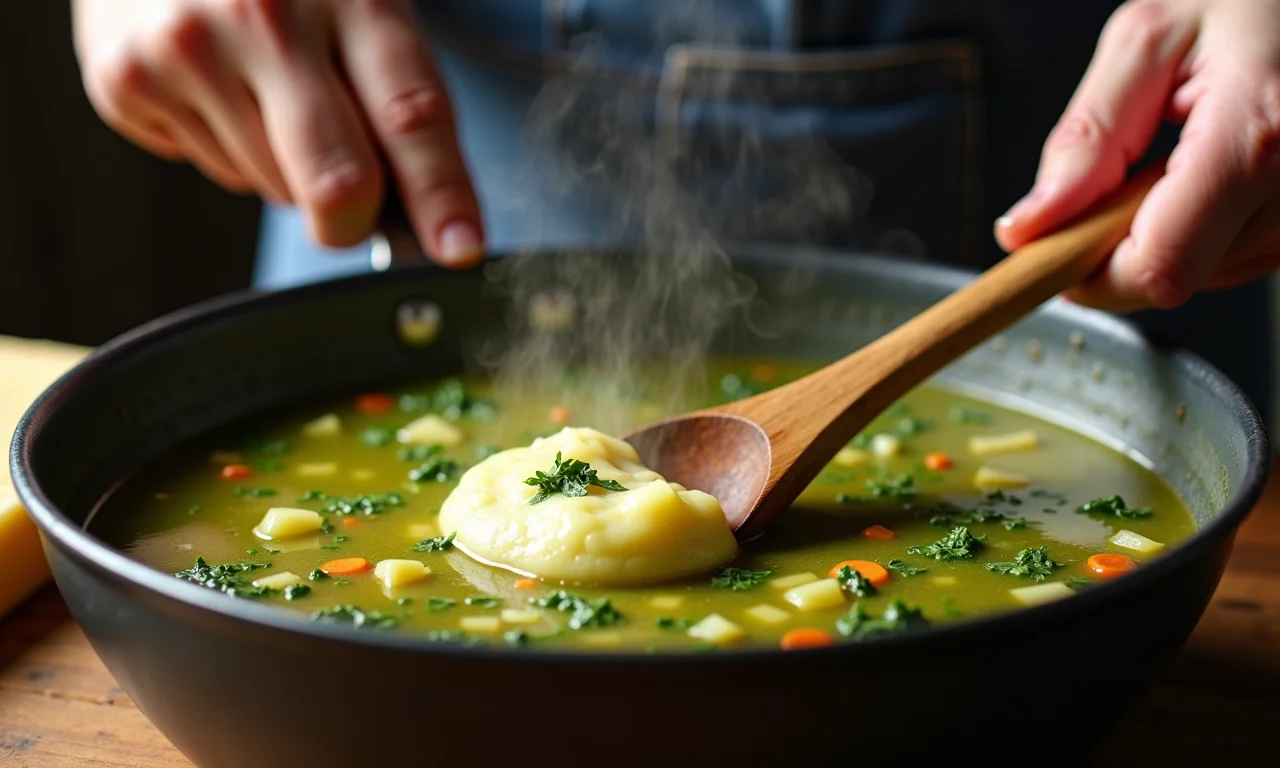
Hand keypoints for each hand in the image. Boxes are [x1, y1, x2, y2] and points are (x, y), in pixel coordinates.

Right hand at [73, 0, 482, 265]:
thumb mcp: (359, 7)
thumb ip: (397, 99)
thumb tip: (430, 217)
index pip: (412, 114)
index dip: (441, 193)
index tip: (460, 248)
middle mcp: (266, 15)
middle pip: (338, 180)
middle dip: (353, 221)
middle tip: (351, 209)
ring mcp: (190, 47)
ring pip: (273, 189)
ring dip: (286, 172)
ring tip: (266, 95)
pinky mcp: (128, 78)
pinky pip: (215, 172)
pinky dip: (229, 151)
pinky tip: (218, 89)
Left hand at [995, 0, 1279, 310]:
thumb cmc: (1247, 1)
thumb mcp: (1147, 42)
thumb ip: (1085, 140)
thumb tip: (1029, 226)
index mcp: (1253, 137)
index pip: (1156, 266)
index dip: (1090, 274)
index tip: (1053, 250)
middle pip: (1174, 278)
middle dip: (1118, 247)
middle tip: (1114, 180)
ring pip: (1201, 276)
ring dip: (1160, 236)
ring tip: (1171, 161)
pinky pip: (1232, 259)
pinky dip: (1198, 230)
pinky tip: (1201, 174)